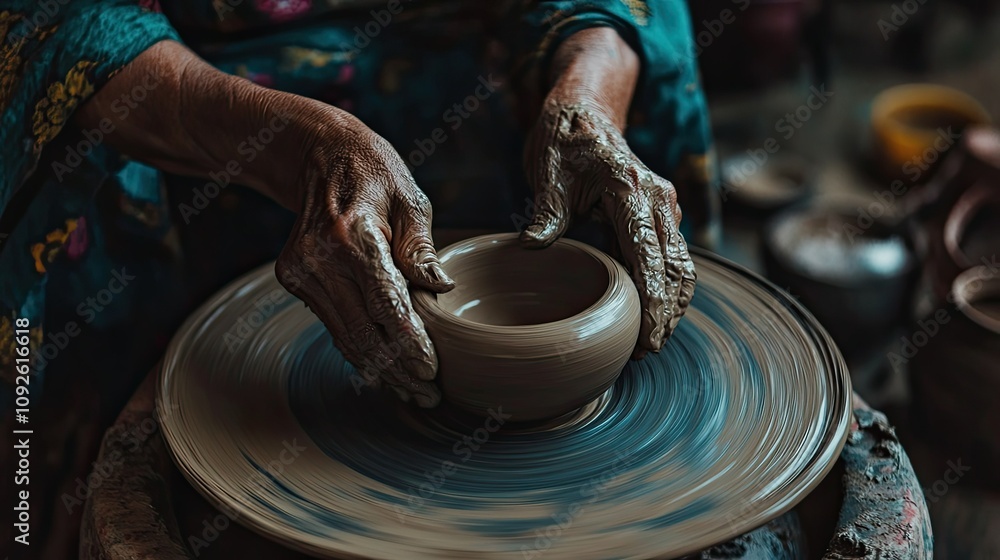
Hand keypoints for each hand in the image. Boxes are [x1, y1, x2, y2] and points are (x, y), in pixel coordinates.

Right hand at [275, 125, 454, 406]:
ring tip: (411, 390)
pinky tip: (384, 367)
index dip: (411, 346)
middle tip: (429, 395)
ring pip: (346, 338)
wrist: (318, 155)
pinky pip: (333, 325)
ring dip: (379, 369)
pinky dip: (359, 349)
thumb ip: (422, 250)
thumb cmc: (375, 174)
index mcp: (354, 236)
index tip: (433, 373)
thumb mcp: (410, 200)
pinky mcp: (292, 279)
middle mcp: (319, 259)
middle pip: (365, 334)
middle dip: (398, 371)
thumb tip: (442, 289)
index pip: (388, 307)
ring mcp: (300, 272)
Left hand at [521, 99, 695, 355]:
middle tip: (647, 351)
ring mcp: (664, 207)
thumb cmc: (563, 140)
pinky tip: (652, 315)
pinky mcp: (660, 214)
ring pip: (681, 265)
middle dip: (667, 313)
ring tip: (651, 342)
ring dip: (672, 305)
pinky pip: (672, 258)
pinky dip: (667, 288)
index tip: (646, 339)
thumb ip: (547, 210)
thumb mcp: (548, 171)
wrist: (583, 111)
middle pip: (677, 268)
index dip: (653, 303)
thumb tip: (531, 245)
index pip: (650, 257)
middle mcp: (659, 199)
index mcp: (633, 189)